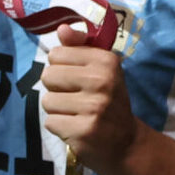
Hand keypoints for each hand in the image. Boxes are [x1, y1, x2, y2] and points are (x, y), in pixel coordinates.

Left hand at [39, 24, 138, 174]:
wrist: (127, 145)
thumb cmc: (110, 102)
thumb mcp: (102, 70)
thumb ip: (79, 47)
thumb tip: (61, 29)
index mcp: (106, 61)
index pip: (57, 54)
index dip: (62, 68)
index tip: (78, 79)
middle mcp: (102, 81)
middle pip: (48, 76)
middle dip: (56, 89)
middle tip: (75, 99)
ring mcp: (93, 107)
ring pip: (47, 101)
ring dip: (57, 110)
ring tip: (76, 114)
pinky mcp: (83, 131)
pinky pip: (50, 122)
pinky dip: (59, 127)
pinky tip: (75, 128)